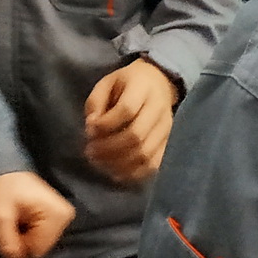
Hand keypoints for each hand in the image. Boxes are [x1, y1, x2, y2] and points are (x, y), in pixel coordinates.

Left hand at [0, 171, 74, 257]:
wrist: (3, 168)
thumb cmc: (2, 188)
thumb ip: (8, 243)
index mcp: (57, 216)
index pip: (37, 250)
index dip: (18, 246)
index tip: (7, 230)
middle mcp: (66, 218)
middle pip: (40, 248)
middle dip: (21, 241)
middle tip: (9, 223)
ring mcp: (63, 217)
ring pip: (40, 244)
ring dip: (24, 237)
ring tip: (14, 218)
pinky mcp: (57, 217)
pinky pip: (41, 236)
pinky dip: (28, 232)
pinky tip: (21, 219)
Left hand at [84, 58, 177, 184]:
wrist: (159, 84)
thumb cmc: (126, 83)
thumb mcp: (106, 83)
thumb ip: (95, 103)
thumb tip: (91, 129)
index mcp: (142, 87)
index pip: (127, 109)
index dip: (106, 124)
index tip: (89, 129)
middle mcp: (158, 108)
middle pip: (136, 135)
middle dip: (109, 148)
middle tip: (90, 151)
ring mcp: (166, 129)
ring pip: (145, 154)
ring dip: (118, 163)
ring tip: (98, 162)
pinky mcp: (168, 144)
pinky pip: (153, 165)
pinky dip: (133, 173)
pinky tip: (115, 173)